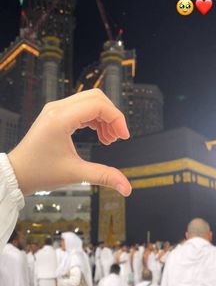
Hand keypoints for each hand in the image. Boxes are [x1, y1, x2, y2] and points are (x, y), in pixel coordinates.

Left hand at [8, 89, 131, 196]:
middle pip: (96, 98)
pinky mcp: (56, 114)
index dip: (116, 118)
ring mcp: (56, 110)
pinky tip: (100, 135)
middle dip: (112, 116)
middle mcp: (57, 109)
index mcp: (60, 119)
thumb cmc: (39, 173)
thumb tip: (127, 188)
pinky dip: (95, 118)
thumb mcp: (75, 174)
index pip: (98, 105)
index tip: (123, 137)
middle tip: (117, 137)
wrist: (18, 173)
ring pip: (90, 101)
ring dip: (104, 117)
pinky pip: (82, 108)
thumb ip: (104, 176)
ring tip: (108, 139)